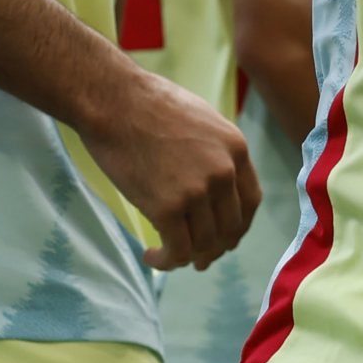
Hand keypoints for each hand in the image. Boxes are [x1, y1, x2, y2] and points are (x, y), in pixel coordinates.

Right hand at [79, 70, 260, 270]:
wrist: (112, 100)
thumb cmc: (146, 103)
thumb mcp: (200, 118)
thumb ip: (215, 150)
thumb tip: (214, 184)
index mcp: (235, 147)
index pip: (251, 201)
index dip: (238, 226)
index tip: (224, 237)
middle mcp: (224, 172)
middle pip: (230, 228)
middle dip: (215, 248)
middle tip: (198, 258)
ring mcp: (197, 191)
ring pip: (204, 244)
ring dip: (188, 257)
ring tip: (167, 255)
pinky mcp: (167, 208)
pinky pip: (177, 251)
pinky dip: (166, 262)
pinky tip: (151, 257)